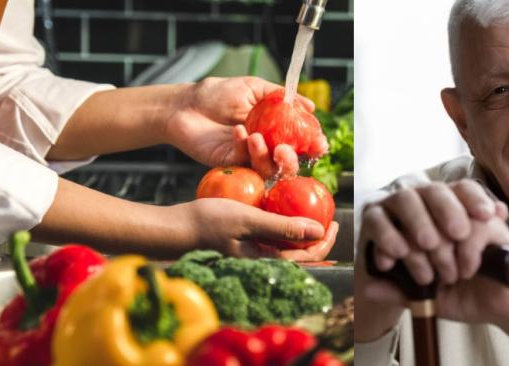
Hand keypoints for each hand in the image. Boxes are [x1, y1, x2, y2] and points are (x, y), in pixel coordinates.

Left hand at [165, 77, 316, 177]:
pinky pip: (244, 162)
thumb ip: (280, 96)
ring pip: (268, 169)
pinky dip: (243, 147)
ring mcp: (247, 158)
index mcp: (275, 130)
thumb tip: (310, 106)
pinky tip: (237, 131)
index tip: (319, 143)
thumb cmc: (217, 94)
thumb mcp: (253, 88)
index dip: (313, 146)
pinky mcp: (230, 165)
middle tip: (284, 150)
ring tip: (256, 136)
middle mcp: (265, 147)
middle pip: (288, 164)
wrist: (185, 104)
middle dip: (291, 161)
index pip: (300, 143)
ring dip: (265, 155)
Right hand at [176, 198, 335, 259]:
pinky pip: (271, 239)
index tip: (334, 223)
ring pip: (286, 247)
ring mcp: (253, 254)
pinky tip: (283, 212)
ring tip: (310, 213)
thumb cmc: (208, 223)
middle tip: (327, 216)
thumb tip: (319, 232)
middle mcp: (262, 262)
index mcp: (267, 261)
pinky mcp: (244, 246)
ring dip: (300, 231)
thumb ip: (283, 227)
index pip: (307, 257)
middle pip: (300, 254)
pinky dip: (283, 227)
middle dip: (317, 237)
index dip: (325, 242)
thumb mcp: (248, 220)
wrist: (175, 228)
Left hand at [355, 179, 508, 359]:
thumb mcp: (424, 298)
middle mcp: (436, 211)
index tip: (388, 263)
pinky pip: (472, 226)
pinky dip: (465, 253)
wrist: (502, 306)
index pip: (388, 212)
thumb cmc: (461, 295)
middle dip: (413, 241)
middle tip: (424, 275)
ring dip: (442, 251)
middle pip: (411, 200)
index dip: (384, 236)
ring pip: (441, 211)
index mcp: (415, 224)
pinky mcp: (491, 221)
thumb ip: (398, 292)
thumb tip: (367, 289)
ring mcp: (464, 212)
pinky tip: (466, 271)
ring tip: (448, 276)